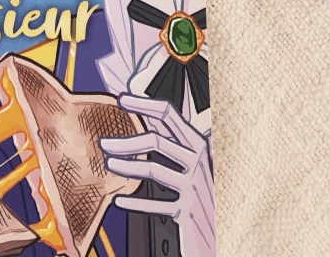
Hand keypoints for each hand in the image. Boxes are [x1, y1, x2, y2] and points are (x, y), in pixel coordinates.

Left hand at [100, 94, 216, 256]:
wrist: (226, 229)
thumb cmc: (207, 192)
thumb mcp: (196, 162)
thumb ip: (176, 143)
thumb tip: (147, 120)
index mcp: (198, 143)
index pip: (169, 113)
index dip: (143, 104)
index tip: (121, 100)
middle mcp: (198, 161)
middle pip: (157, 141)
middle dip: (126, 141)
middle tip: (103, 144)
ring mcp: (194, 187)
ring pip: (154, 170)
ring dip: (127, 166)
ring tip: (110, 164)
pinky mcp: (189, 211)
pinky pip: (157, 205)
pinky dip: (136, 203)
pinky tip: (119, 201)